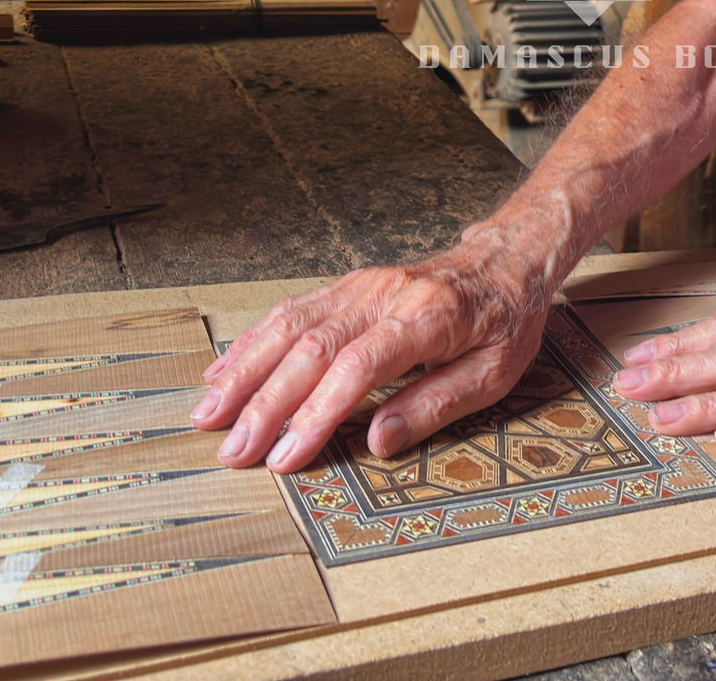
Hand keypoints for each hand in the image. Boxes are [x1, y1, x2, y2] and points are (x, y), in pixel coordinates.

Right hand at [190, 238, 550, 471]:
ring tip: (208, 414)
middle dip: (265, 404)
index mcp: (428, 317)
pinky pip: (294, 311)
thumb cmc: (505, 320)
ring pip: (291, 325)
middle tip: (231, 453)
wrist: (507, 258)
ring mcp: (363, 285)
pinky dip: (255, 341)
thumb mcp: (494, 373)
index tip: (284, 457)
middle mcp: (386, 294)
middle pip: (312, 348)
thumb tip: (378, 442)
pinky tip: (226, 370)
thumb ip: (435, 406)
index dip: (316, 414)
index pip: (358, 367)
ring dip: (246, 371)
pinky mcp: (349, 285)